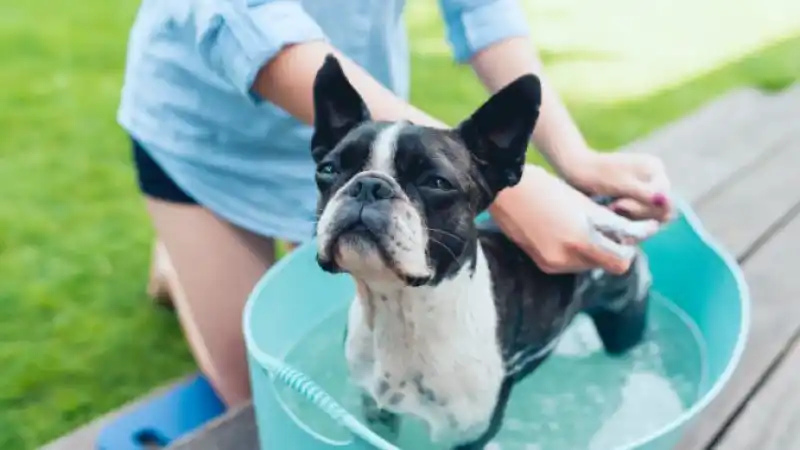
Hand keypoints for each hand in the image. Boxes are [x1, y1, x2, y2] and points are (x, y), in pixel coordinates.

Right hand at [490, 166, 660, 274]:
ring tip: (592, 228)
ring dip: (596, 250)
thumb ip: (609, 221)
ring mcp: (553, 263)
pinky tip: (572, 233)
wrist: (502, 191)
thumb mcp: (582, 202)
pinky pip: (571, 264)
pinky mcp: (543, 263)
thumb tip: (634, 232)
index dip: (634, 242)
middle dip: (615, 247)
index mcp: (581, 238)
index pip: (622, 256)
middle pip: (608, 263)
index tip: (641, 228)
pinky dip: (577, 251)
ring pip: (590, 264)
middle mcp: (568, 256)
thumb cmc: (544, 187)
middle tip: (619, 228)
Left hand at [565, 151, 673, 222]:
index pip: (666, 202)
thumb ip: (643, 193)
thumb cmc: (594, 174)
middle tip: (613, 208)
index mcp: (656, 169)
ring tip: (610, 210)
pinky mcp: (636, 198)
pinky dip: (627, 220)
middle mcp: (655, 178)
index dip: (644, 209)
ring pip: (651, 217)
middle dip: (637, 214)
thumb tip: (665, 200)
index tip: (618, 205)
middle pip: (661, 211)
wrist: (574, 168)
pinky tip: (611, 215)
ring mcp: (646, 188)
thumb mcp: (619, 184)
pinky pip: (640, 217)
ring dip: (631, 219)